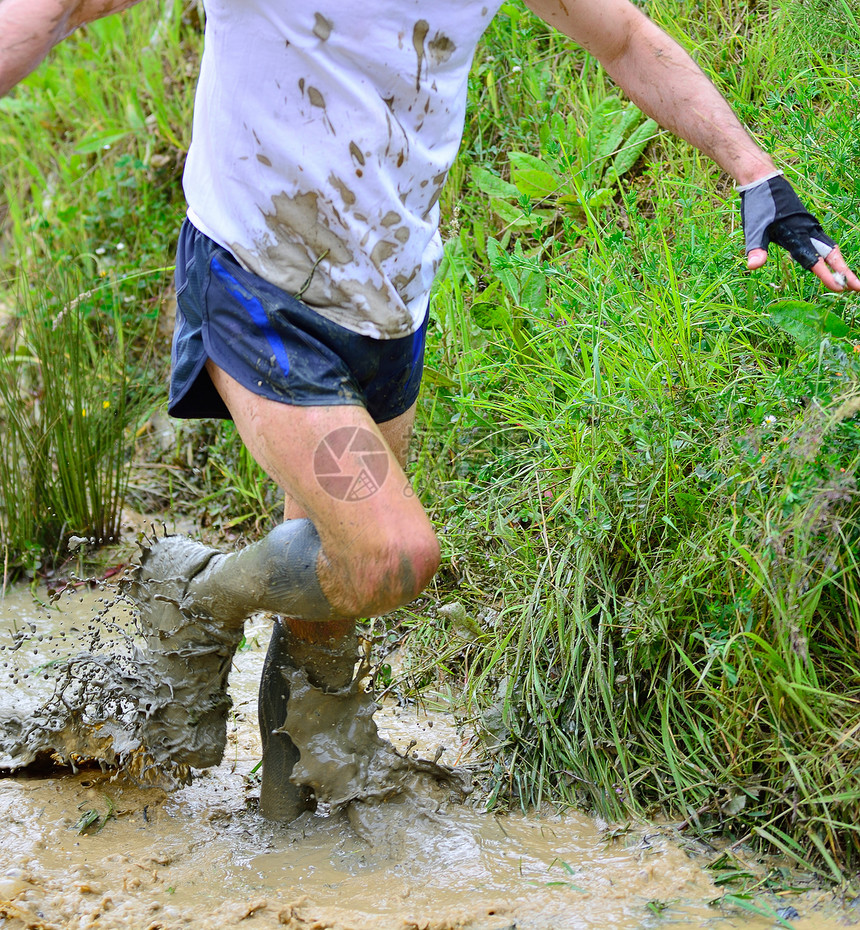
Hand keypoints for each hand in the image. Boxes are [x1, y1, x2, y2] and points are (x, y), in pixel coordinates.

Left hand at [741, 173, 859, 292]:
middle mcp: (808, 230)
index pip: (814, 261)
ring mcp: (810, 226)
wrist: (763, 180)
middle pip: (831, 255)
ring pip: (829, 249)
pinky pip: (823, 243)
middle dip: (844, 272)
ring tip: (849, 280)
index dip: (826, 275)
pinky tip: (832, 264)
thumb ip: (756, 248)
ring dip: (840, 265)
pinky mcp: (807, 223)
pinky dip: (831, 256)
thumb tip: (753, 266)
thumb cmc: (758, 206)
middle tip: (857, 288)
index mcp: (796, 234)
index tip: (839, 288)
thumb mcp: (753, 229)